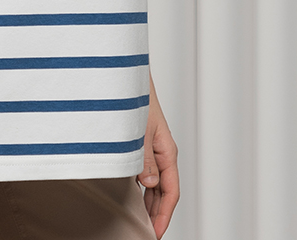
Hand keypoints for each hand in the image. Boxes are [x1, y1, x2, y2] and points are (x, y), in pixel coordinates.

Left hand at [136, 73, 178, 237]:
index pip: (171, 192)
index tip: (153, 234)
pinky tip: (131, 193)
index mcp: (167, 150)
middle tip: (146, 233)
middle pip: (164, 190)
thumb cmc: (135, 95)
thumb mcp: (139, 129)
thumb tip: (149, 183)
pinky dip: (140, 186)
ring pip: (154, 182)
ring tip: (140, 220)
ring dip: (148, 202)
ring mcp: (151, 146)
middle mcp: (161, 150)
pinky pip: (144, 170)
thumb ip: (145, 158)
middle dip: (157, 214)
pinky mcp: (140, 141)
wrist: (125, 73)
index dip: (163, 216)